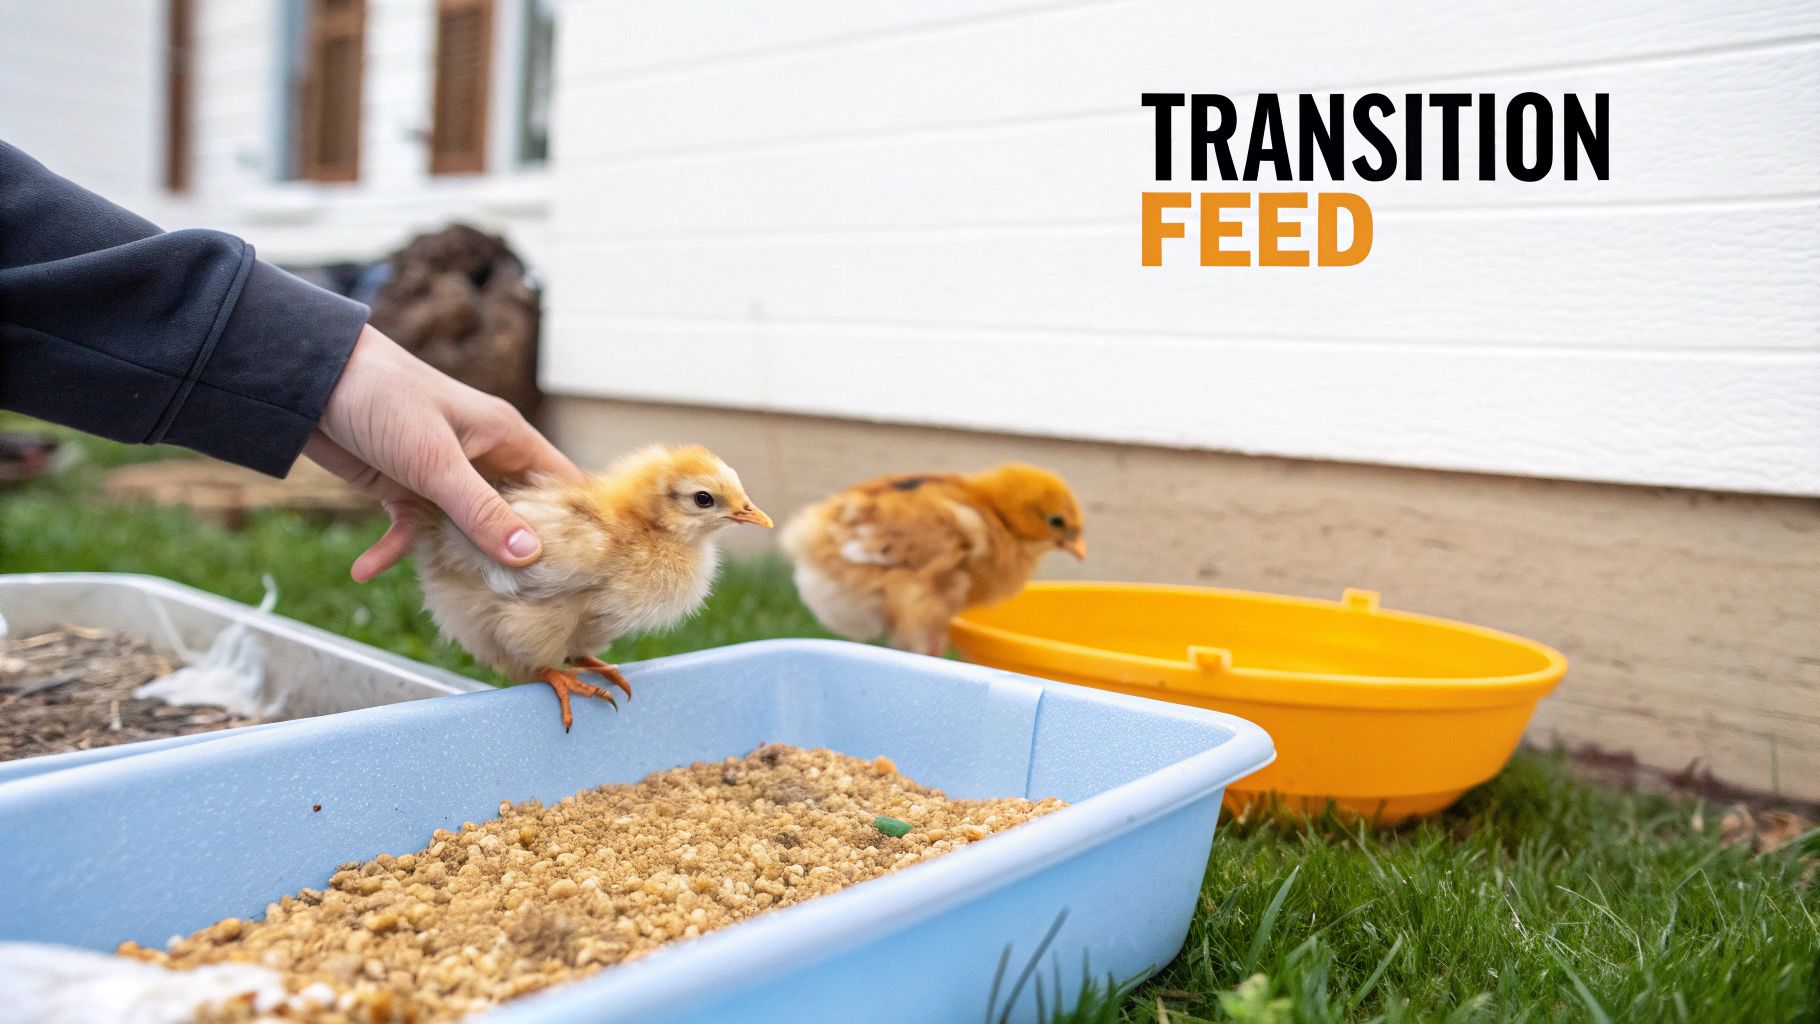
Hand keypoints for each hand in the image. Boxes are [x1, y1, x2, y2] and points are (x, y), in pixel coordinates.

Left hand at [307, 325, 583, 581]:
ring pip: (465, 531)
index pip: (560, 483)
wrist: (309, 380)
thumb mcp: (437, 462)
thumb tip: (531, 557)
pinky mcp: (403, 488)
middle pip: (515, 516)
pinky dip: (392, 549)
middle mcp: (482, 457)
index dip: (576, 522)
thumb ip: (482, 512)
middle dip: (517, 556)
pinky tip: (364, 570)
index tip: (584, 568)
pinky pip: (411, 529)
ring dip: (457, 560)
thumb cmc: (385, 399)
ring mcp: (443, 476)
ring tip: (461, 598)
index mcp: (506, 438)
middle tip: (527, 601)